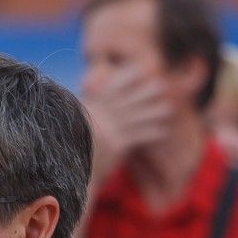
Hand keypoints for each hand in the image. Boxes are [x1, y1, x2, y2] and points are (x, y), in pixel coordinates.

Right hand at [82, 65, 172, 181]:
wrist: (70, 168)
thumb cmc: (75, 146)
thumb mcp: (77, 120)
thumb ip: (90, 104)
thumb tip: (97, 88)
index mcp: (91, 105)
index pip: (112, 86)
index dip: (127, 77)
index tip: (140, 70)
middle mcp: (101, 114)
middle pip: (129, 98)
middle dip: (146, 92)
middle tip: (160, 86)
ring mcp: (111, 128)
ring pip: (139, 115)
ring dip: (155, 111)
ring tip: (168, 109)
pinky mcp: (119, 144)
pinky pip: (141, 134)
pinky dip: (153, 132)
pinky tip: (163, 131)